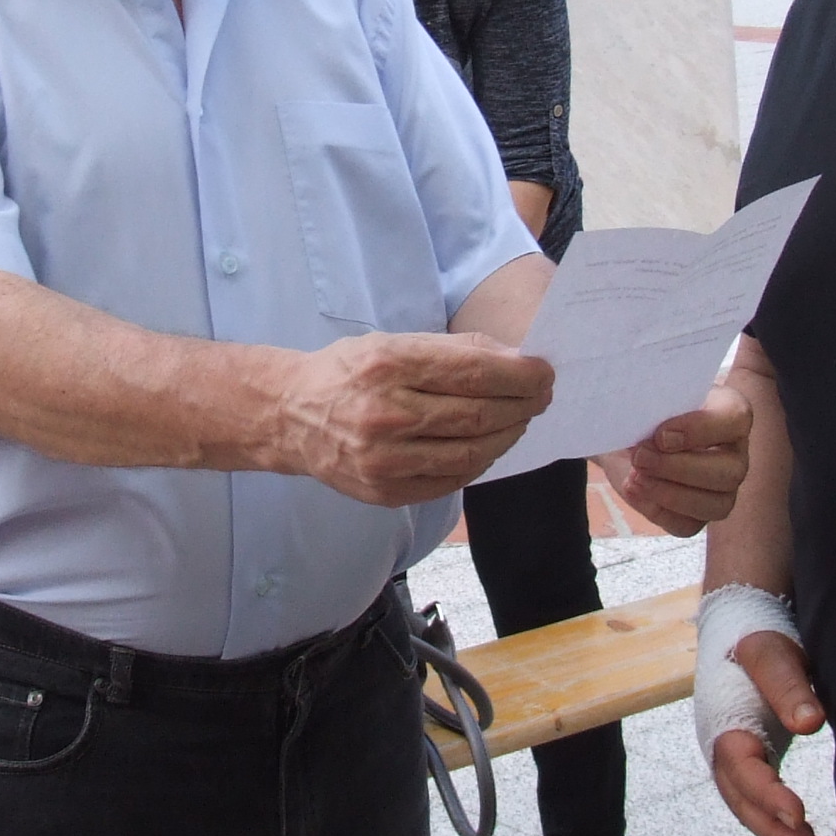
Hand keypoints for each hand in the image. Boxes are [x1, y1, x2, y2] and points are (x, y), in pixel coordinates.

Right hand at [273, 331, 554, 506]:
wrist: (291, 417)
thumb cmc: (349, 373)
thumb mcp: (393, 343)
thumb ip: (452, 351)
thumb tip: (514, 359)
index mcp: (389, 365)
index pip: (474, 372)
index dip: (519, 375)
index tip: (544, 372)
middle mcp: (386, 414)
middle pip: (479, 415)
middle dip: (522, 405)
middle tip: (541, 396)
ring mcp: (385, 460)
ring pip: (472, 453)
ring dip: (508, 436)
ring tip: (520, 420)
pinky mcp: (386, 492)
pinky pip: (452, 480)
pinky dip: (480, 461)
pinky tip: (489, 444)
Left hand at [597, 381, 753, 534]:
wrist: (627, 432)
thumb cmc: (647, 408)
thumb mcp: (651, 395)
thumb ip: (657, 402)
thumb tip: (652, 430)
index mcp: (731, 413)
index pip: (735, 420)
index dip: (699, 430)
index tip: (661, 434)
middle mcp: (735, 453)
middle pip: (729, 473)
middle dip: (678, 468)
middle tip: (640, 456)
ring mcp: (721, 489)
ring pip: (716, 505)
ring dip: (669, 493)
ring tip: (635, 475)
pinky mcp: (698, 516)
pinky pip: (687, 525)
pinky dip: (656, 509)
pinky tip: (634, 488)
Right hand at [708, 631, 829, 835]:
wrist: (741, 628)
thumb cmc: (761, 638)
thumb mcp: (774, 654)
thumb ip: (789, 686)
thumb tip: (810, 724)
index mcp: (724, 723)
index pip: (742, 768)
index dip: (767, 795)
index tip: (799, 815)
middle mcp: (722, 747)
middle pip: (740, 799)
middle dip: (773, 829)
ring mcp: (733, 757)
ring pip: (747, 805)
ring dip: (777, 833)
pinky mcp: (751, 759)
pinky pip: (758, 798)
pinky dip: (778, 821)